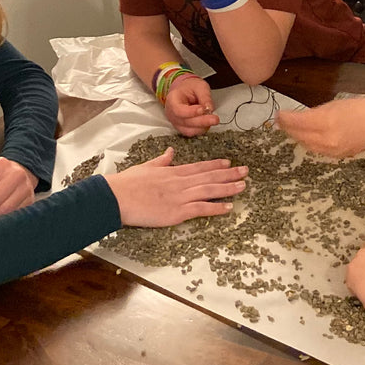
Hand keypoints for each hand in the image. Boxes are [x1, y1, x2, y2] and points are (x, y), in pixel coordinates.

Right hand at [104, 146, 246, 226]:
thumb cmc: (128, 183)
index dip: (216, 165)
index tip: (229, 163)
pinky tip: (228, 208)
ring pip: (209, 190)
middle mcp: (180, 182)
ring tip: (243, 186)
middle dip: (229, 174)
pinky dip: (216, 208)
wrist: (117, 197)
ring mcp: (180, 197)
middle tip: (246, 171)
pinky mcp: (177, 212)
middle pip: (209, 176)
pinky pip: (201, 209)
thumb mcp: (146, 167)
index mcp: (173, 171)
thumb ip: (161, 161)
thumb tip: (170, 153)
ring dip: (228, 188)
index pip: (199, 167)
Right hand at [163, 74, 218, 135]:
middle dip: (202, 121)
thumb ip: (205, 96)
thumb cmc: (189, 88)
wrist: (185, 91)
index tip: (203, 109)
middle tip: (214, 119)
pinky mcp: (182, 128)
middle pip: (185, 122)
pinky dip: (201, 129)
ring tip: (212, 119)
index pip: (179, 110)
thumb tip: (209, 108)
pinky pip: (191, 132)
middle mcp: (171, 113)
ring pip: (189, 130)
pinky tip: (207, 123)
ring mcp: (176, 122)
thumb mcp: (199, 86)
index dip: (191, 112)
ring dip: (202, 126)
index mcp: (172, 100)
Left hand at [275, 96, 364, 157]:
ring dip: (297, 137)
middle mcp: (327, 139)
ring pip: (306, 145)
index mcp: (326, 122)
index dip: (285, 119)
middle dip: (288, 128)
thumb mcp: (333, 105)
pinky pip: (317, 150)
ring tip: (290, 129)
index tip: (278, 115)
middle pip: (299, 136)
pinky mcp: (337, 156)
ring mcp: (332, 150)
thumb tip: (297, 118)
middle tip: (280, 121)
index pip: (297, 122)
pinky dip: (309, 143)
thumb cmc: (358, 108)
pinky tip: (306, 137)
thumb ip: (314, 113)